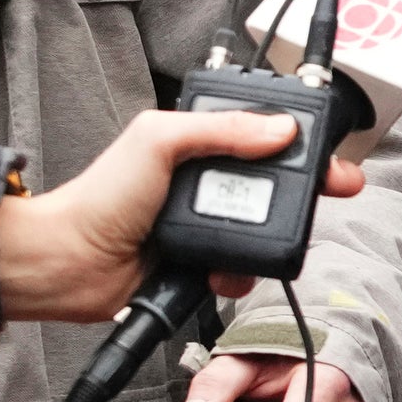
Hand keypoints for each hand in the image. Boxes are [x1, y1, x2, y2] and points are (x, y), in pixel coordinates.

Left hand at [0, 107, 370, 323]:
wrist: (72, 262)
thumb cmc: (100, 197)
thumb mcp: (159, 141)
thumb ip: (221, 129)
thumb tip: (280, 129)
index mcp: (196, 141)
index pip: (261, 132)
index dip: (300, 140)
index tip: (329, 152)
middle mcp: (205, 179)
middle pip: (275, 182)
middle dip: (301, 192)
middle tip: (330, 191)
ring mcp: (207, 221)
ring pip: (266, 228)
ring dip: (266, 239)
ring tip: (246, 242)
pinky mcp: (205, 260)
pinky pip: (246, 267)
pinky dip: (240, 273)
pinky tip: (219, 271)